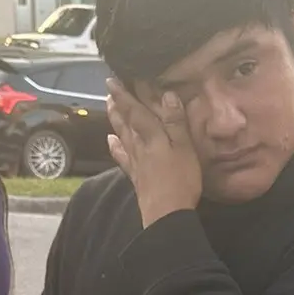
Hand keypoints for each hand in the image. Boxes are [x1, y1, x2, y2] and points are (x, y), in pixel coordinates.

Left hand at [107, 82, 202, 226]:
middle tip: (109, 90)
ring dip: (115, 120)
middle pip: (125, 122)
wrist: (166, 215)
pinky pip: (122, 158)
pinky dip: (115, 148)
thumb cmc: (180, 180)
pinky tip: (110, 142)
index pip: (135, 110)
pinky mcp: (136, 177)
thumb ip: (175, 122)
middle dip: (118, 105)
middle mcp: (139, 146)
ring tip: (108, 107)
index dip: (124, 95)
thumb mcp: (184, 148)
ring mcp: (136, 162)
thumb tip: (167, 95)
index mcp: (152, 136)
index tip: (112, 79)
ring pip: (122, 136)